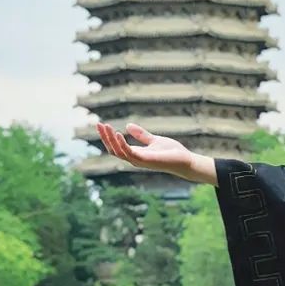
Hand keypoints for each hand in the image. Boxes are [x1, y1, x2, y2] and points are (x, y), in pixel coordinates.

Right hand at [95, 121, 215, 184]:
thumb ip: (141, 135)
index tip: (101, 125)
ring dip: (111, 139)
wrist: (185, 160)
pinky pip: (129, 153)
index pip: (116, 147)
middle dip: (105, 138)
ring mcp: (139, 161)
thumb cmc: (172, 152)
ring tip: (106, 127)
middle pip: (113, 150)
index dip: (107, 137)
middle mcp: (134, 159)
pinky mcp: (146, 160)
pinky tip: (118, 133)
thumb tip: (128, 125)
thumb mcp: (154, 140)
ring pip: (118, 152)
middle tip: (98, 124)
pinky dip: (122, 144)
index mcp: (135, 154)